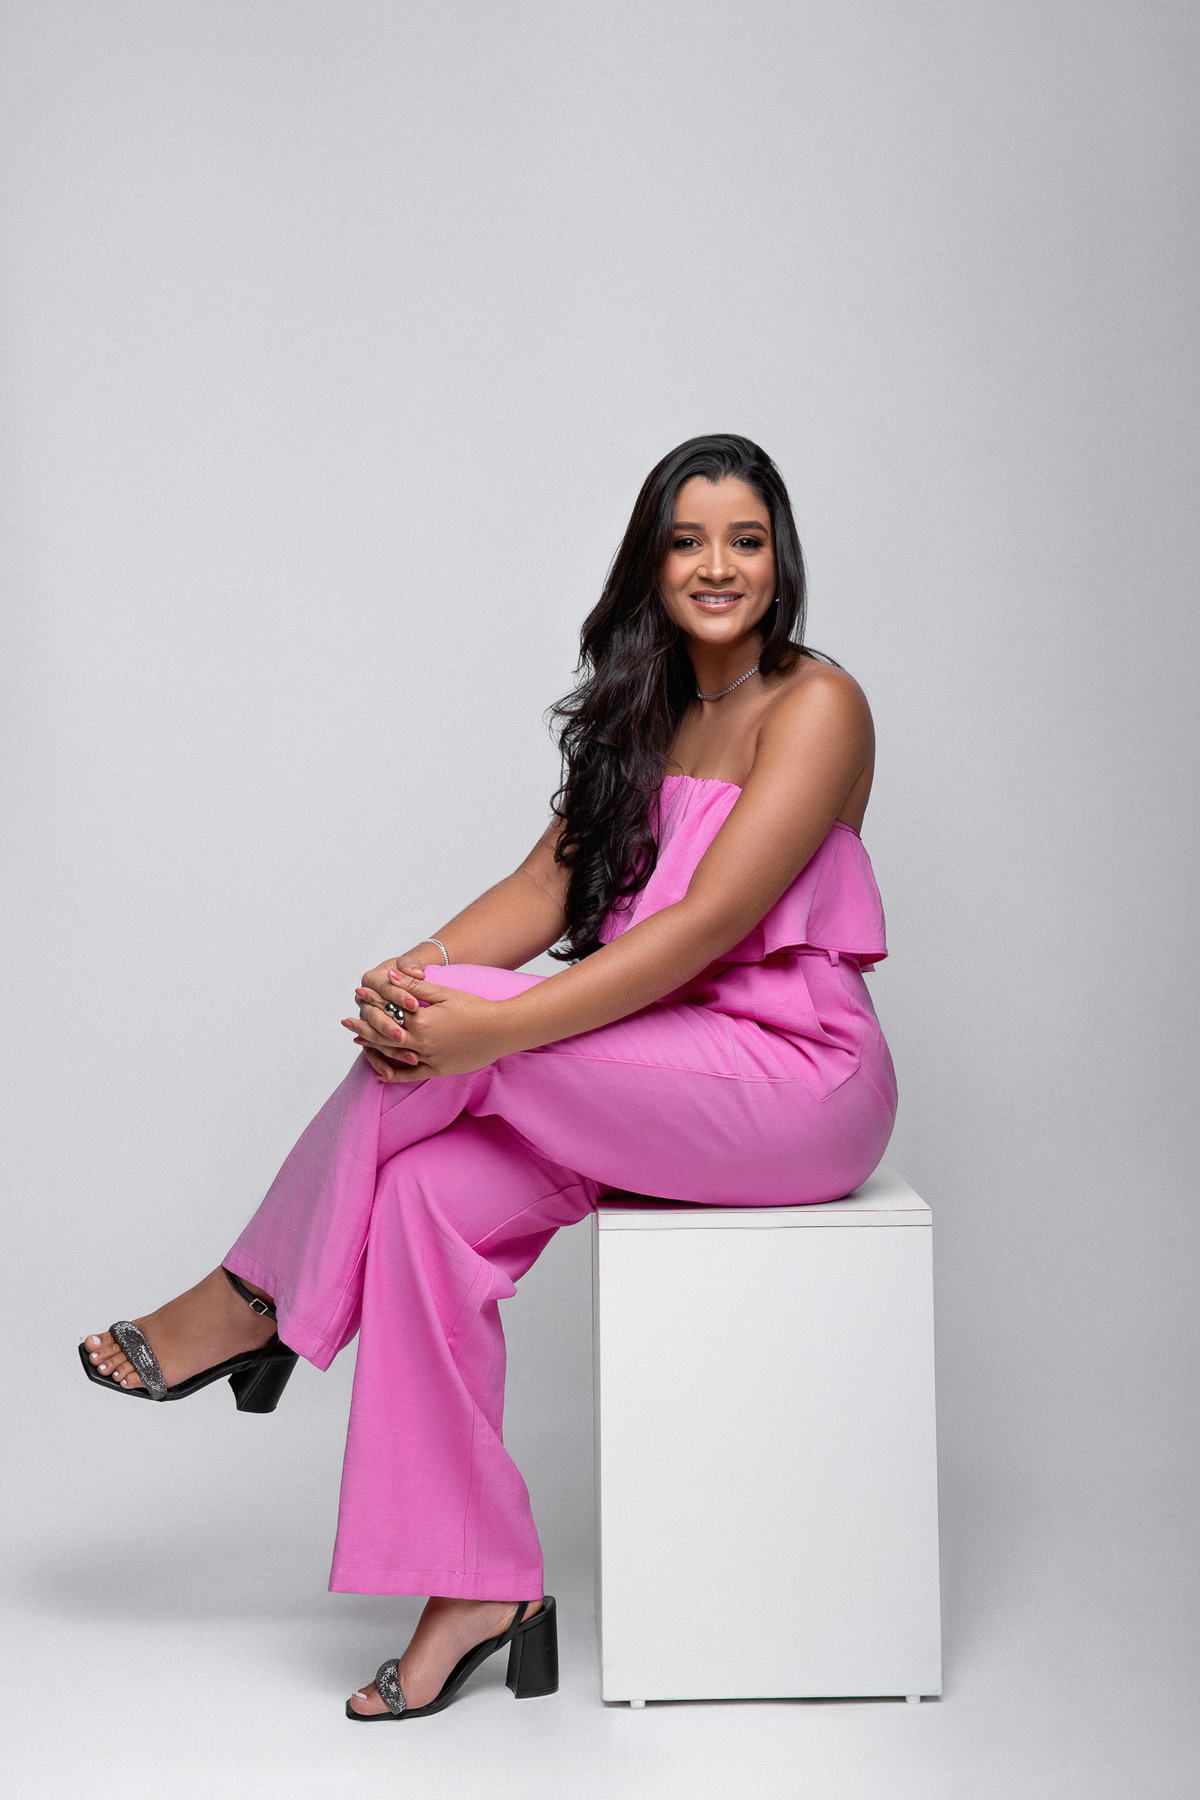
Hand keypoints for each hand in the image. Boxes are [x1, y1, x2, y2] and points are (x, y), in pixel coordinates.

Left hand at [342, 971, 507, 1081]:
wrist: (502, 1031)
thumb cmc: (476, 1008)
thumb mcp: (445, 994)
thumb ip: (416, 988)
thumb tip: (391, 976)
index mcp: (422, 1021)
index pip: (389, 1010)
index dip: (373, 1001)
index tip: (360, 994)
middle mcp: (421, 1042)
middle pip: (384, 1034)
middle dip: (363, 1026)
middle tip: (347, 1022)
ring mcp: (429, 1058)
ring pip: (393, 1054)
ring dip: (373, 1048)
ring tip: (359, 1041)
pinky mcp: (439, 1070)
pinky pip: (410, 1075)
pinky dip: (393, 1074)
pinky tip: (380, 1074)